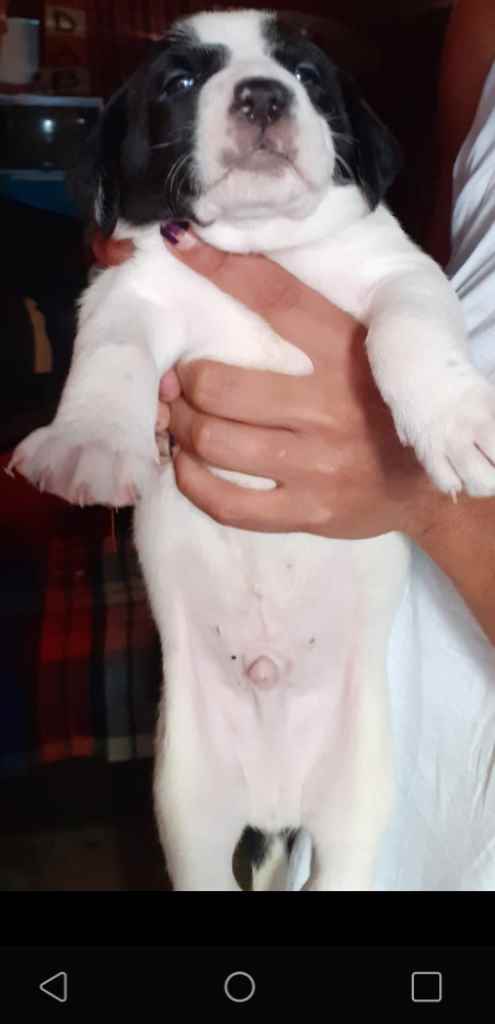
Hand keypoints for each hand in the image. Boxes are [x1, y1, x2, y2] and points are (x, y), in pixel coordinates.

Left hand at [93, 225, 439, 539]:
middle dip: (182, 381)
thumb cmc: (382, 408)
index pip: (275, 297)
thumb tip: (233, 275)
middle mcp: (329, 407)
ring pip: (213, 442)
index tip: (180, 246)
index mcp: (346, 352)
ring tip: (175, 419)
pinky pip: (228, 503)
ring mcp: (318, 465)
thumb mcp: (361, 351)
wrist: (428, 486)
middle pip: (219, 386)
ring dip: (179, 427)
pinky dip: (192, 482)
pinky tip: (188, 466)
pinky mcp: (309, 511)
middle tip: (175, 381)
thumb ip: (310, 321)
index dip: (220, 269)